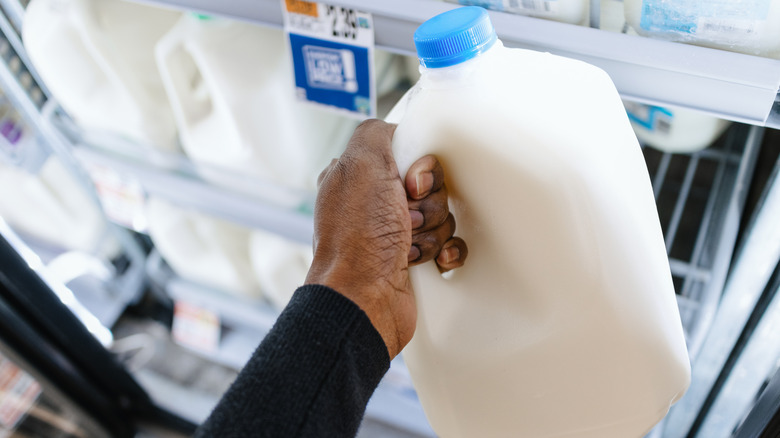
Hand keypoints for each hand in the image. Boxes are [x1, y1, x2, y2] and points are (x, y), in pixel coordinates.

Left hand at [305, 119, 466, 358]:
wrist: (364, 298)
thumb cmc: (358, 240)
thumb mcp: (361, 165)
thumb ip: (376, 133)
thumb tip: (395, 130)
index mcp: (358, 178)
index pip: (408, 155)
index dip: (419, 169)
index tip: (411, 183)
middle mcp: (373, 205)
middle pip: (430, 186)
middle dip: (427, 203)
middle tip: (406, 217)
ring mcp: (392, 234)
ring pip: (441, 215)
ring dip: (433, 230)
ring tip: (408, 243)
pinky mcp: (411, 260)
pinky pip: (447, 244)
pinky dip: (445, 250)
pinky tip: (431, 258)